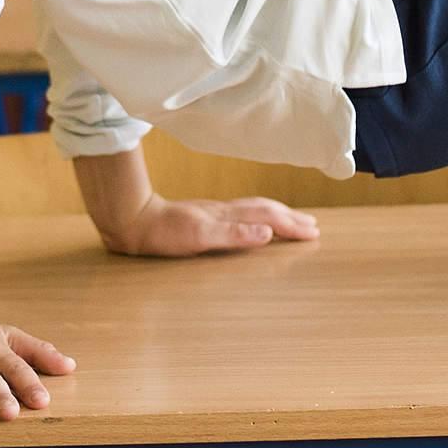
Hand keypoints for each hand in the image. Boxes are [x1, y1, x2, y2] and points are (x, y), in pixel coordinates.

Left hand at [102, 192, 318, 257]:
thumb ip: (233, 234)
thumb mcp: (199, 238)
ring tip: (292, 220)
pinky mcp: (205, 217)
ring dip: (277, 214)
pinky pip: (242, 214)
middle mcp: (225, 211)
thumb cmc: (164, 233)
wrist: (134, 219)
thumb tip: (268, 233)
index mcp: (228, 216)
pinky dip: (258, 216)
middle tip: (313, 226)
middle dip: (291, 217)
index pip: (269, 217)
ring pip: (255, 209)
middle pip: (266, 210)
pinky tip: (253, 223)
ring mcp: (215, 212)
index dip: (292, 225)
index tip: (314, 232)